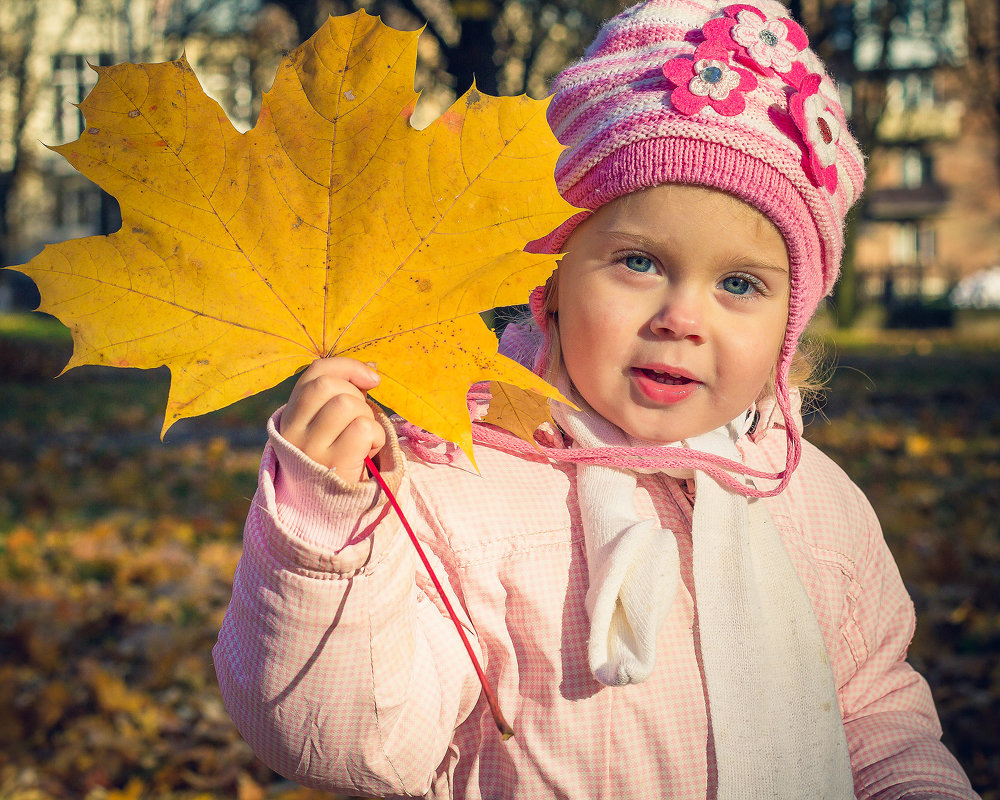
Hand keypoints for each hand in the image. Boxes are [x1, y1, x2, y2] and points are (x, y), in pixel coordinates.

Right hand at [278, 358, 385, 479]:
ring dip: (367, 418)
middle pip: (330, 386)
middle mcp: (293, 433)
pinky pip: (363, 428)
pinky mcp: (333, 466)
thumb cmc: (334, 462)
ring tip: (364, 439)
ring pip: (348, 404)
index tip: (371, 379)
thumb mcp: (325, 429)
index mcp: (289, 418)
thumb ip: (338, 398)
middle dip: (357, 397)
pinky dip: (375, 437)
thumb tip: (370, 370)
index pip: (314, 373)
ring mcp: (310, 450)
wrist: (326, 516)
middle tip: (361, 420)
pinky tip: (369, 452)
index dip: (347, 367)